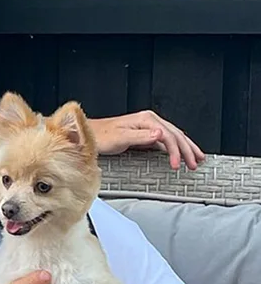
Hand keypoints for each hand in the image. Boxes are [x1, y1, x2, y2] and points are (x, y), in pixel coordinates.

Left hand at [89, 110, 204, 170]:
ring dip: (186, 147)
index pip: (169, 135)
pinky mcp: (144, 134)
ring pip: (173, 136)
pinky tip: (180, 153)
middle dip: (188, 149)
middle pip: (176, 134)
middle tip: (196, 163)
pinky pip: (165, 141)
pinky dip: (175, 148)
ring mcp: (147, 127)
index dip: (176, 150)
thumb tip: (160, 135)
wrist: (87, 134)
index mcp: (146, 120)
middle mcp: (149, 121)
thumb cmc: (100, 136)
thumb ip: (140, 137)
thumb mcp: (120, 137)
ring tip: (196, 158)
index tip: (177, 164)